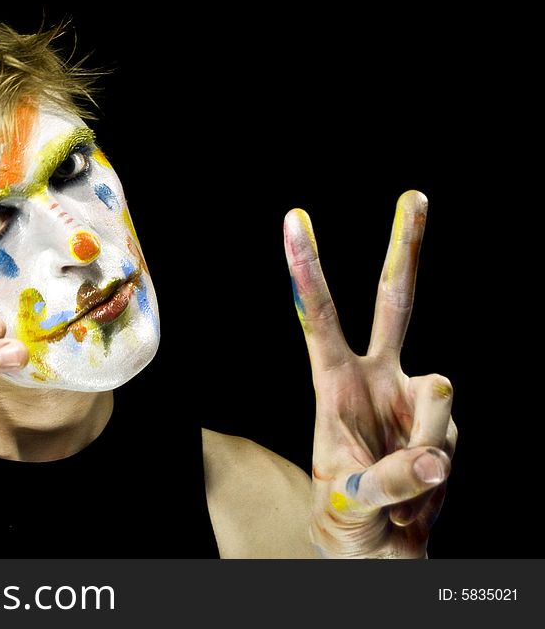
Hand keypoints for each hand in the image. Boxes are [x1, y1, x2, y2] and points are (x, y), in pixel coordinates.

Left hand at [283, 191, 456, 557]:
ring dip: (423, 446)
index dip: (308, 271)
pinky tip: (417, 493)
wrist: (383, 548)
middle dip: (405, 249)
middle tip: (413, 196)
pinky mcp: (446, 428)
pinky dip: (431, 477)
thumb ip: (389, 480)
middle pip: (397, 304)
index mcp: (336, 383)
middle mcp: (379, 379)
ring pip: (439, 398)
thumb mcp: (352, 500)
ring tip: (400, 486)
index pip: (319, 319)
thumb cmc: (351, 515)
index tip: (295, 219)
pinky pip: (448, 445)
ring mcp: (418, 400)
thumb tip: (435, 459)